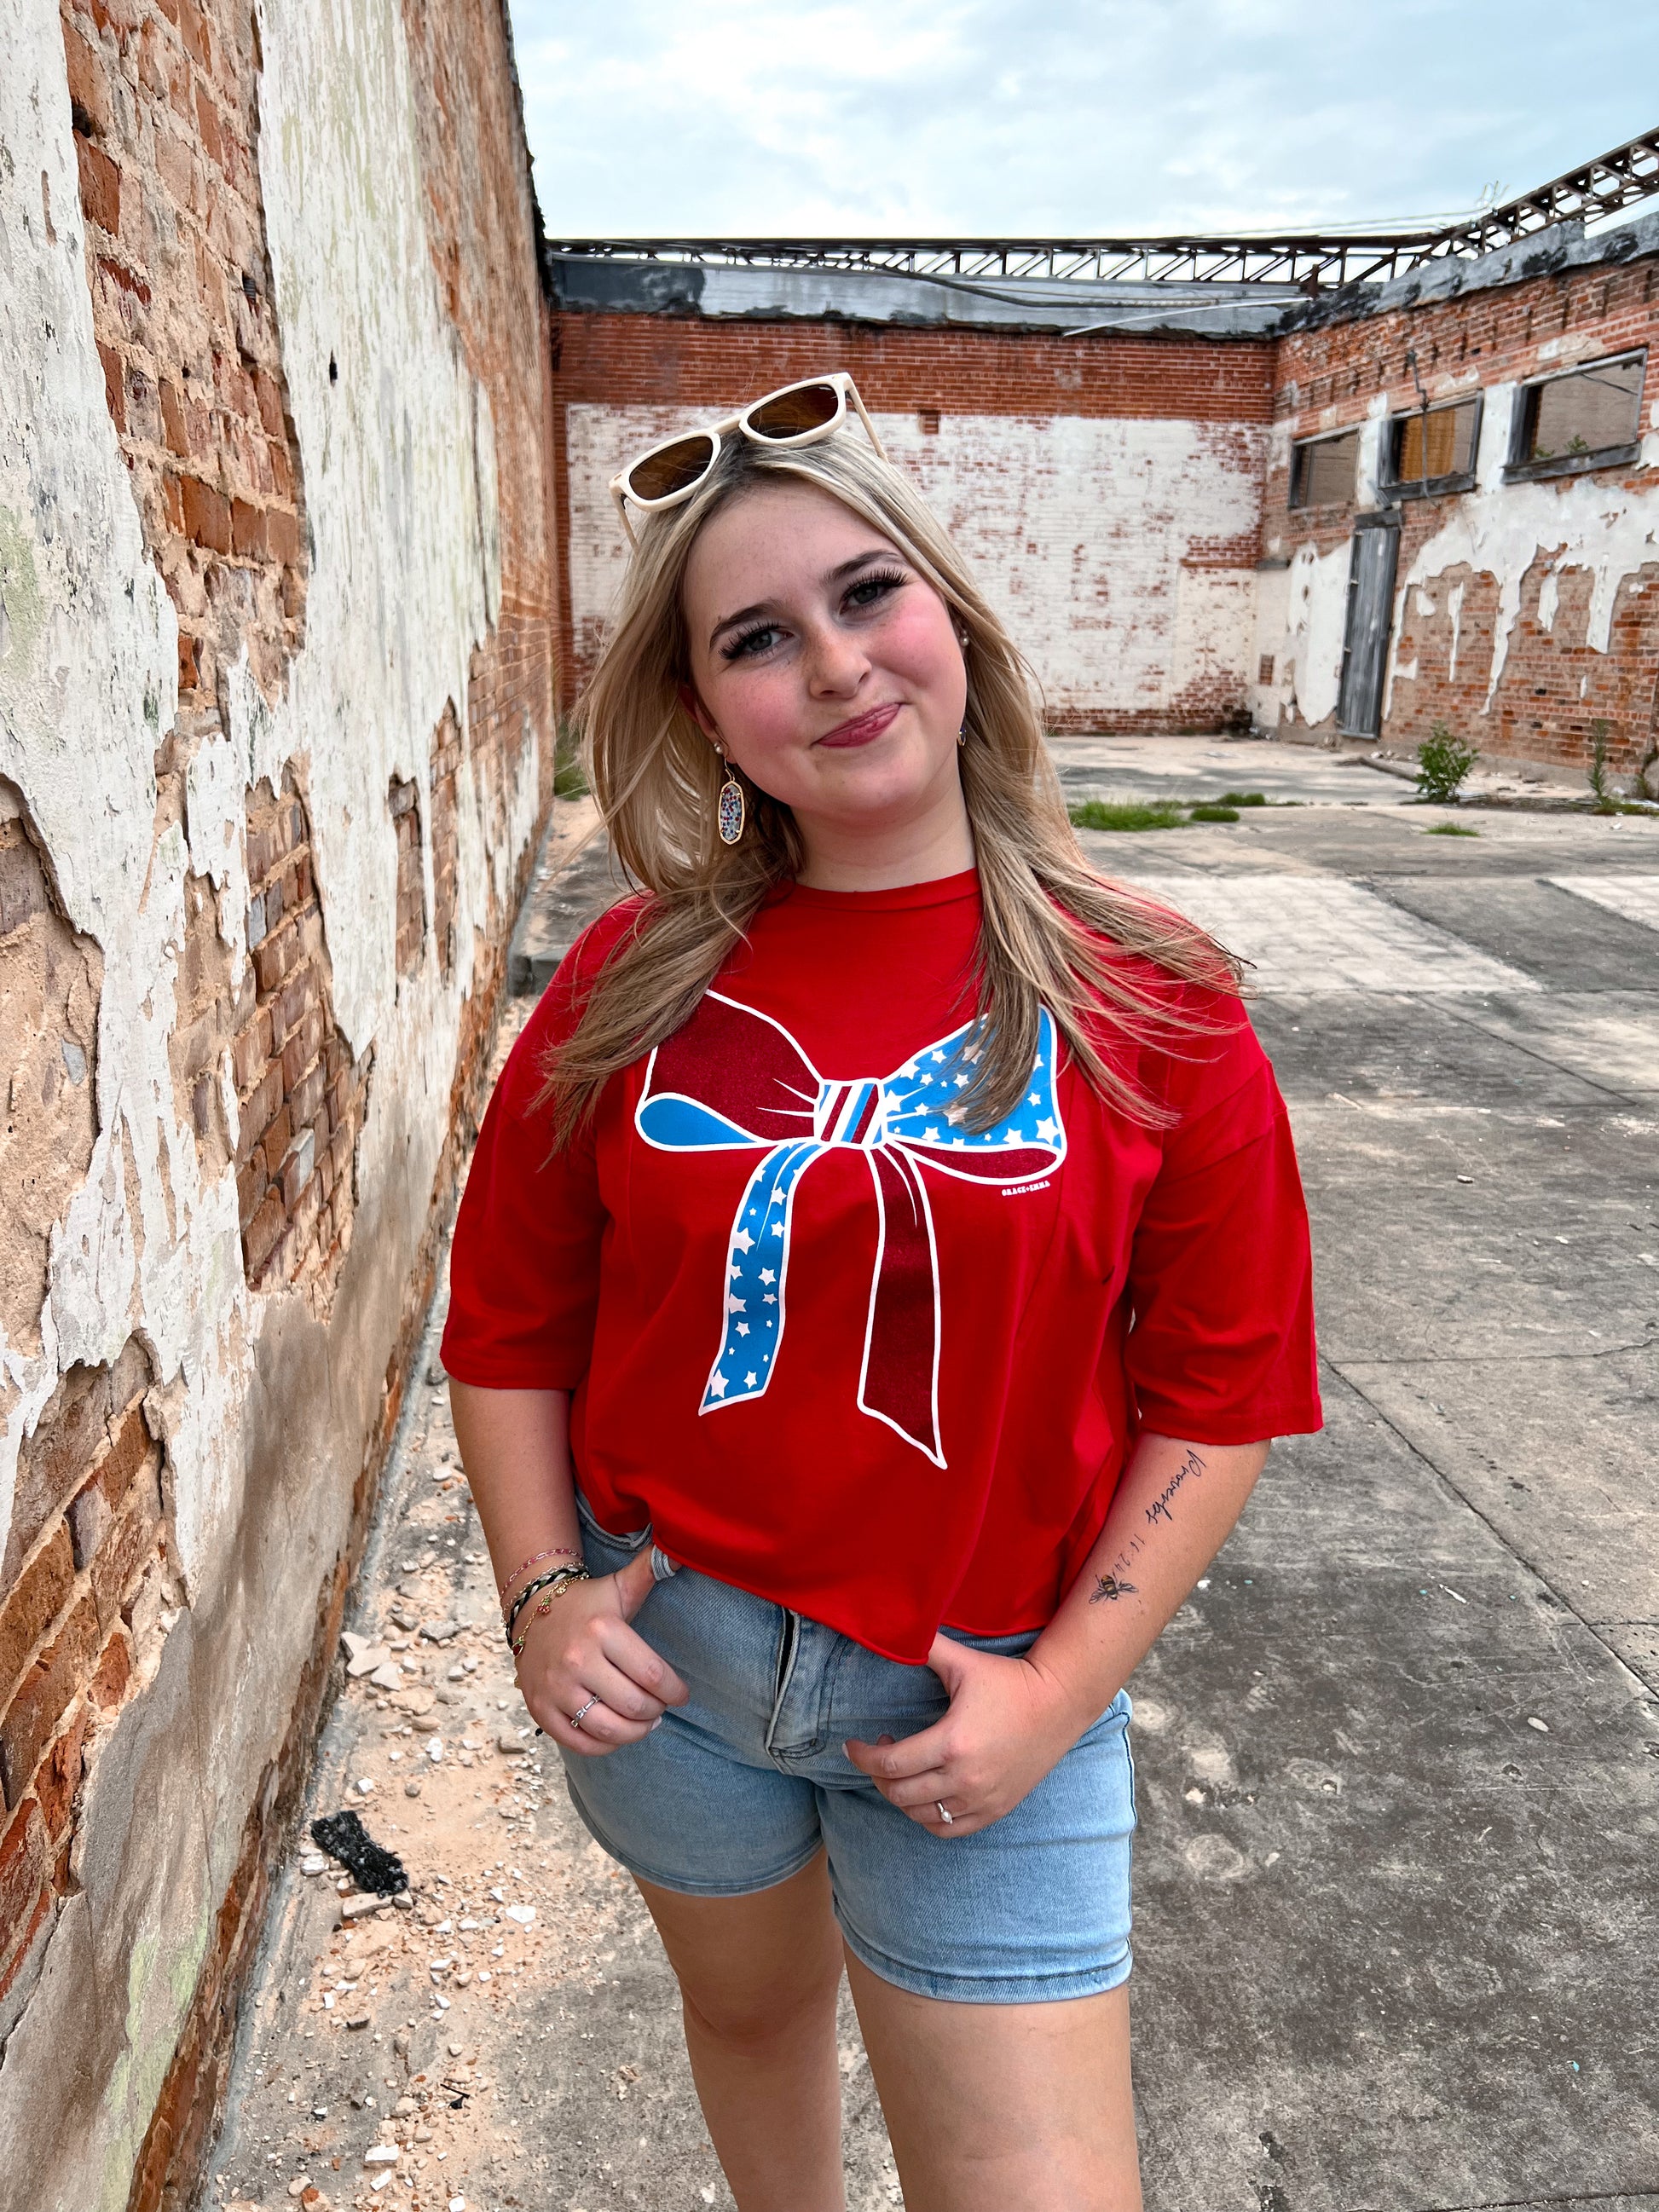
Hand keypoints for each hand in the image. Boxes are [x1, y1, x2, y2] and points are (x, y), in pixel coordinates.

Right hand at [514, 1550, 688, 1756]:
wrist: (531, 1609)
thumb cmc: (586, 1603)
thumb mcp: (619, 1587)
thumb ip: (650, 1570)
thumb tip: (682, 1551)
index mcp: (602, 1631)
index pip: (651, 1674)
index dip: (674, 1691)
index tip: (681, 1695)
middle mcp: (577, 1660)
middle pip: (634, 1705)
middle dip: (656, 1711)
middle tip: (661, 1707)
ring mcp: (556, 1688)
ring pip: (608, 1729)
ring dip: (636, 1732)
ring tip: (645, 1723)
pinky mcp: (540, 1709)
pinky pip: (579, 1742)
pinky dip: (605, 1745)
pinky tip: (617, 1733)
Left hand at [844, 1635, 1092, 1836]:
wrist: (1059, 1703)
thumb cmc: (1009, 1680)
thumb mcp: (963, 1662)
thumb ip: (925, 1647)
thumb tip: (891, 1627)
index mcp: (951, 1743)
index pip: (890, 1763)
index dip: (862, 1757)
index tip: (852, 1746)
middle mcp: (965, 1779)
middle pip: (899, 1793)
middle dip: (878, 1774)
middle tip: (880, 1751)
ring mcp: (982, 1799)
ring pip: (921, 1815)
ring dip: (900, 1796)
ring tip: (902, 1770)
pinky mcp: (996, 1809)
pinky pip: (949, 1830)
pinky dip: (928, 1818)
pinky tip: (925, 1795)